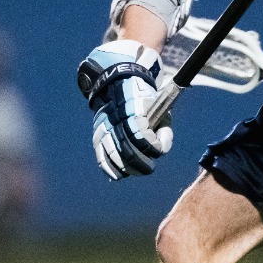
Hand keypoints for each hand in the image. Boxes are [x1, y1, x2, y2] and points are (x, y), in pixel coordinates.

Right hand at [76, 40, 172, 179]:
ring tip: (136, 170)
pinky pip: (101, 157)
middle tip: (149, 168)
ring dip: (128, 169)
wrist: (119, 87)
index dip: (154, 148)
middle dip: (141, 164)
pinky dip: (110, 169)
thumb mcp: (160, 110)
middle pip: (128, 153)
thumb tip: (161, 150)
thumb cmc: (144, 102)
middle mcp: (117, 122)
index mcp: (134, 113)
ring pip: (114, 157)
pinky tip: (119, 175)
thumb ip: (165, 131)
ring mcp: (105, 130)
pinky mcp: (98, 136)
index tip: (158, 148)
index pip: (144, 140)